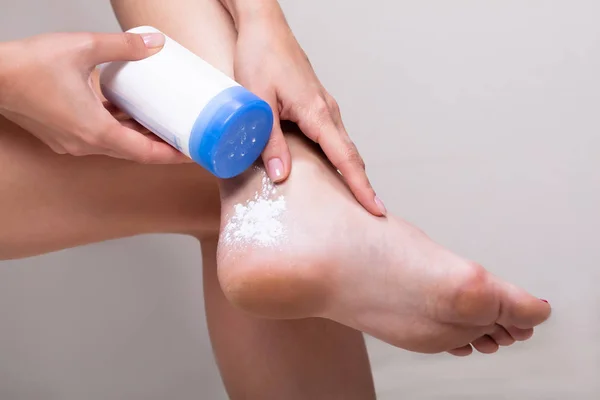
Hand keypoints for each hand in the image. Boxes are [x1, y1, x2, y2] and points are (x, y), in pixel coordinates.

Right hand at [0, 32, 188, 163]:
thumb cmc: (28, 66)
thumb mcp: (84, 48)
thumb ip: (123, 46)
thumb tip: (154, 43)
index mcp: (96, 131)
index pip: (145, 153)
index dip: (172, 155)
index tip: (192, 153)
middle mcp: (86, 144)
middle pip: (134, 151)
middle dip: (160, 145)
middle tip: (184, 137)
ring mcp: (73, 143)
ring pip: (116, 144)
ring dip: (138, 136)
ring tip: (162, 123)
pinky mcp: (63, 135)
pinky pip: (99, 136)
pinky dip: (117, 128)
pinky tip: (127, 112)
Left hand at [231, 4, 385, 215]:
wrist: (263, 27)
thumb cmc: (260, 57)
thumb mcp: (259, 103)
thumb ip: (270, 140)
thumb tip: (281, 175)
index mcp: (317, 113)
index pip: (345, 158)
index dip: (360, 186)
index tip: (375, 208)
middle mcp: (327, 111)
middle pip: (351, 155)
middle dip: (362, 184)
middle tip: (371, 212)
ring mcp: (323, 106)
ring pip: (342, 145)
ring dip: (351, 171)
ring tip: (355, 196)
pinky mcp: (314, 103)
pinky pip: (332, 135)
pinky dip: (338, 155)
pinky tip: (331, 166)